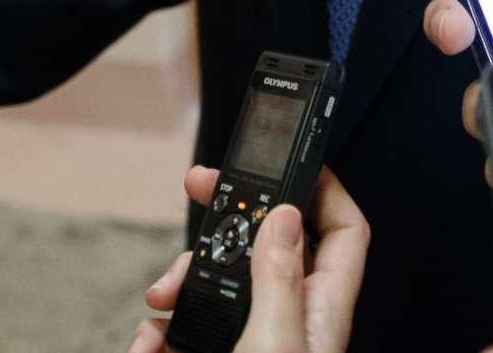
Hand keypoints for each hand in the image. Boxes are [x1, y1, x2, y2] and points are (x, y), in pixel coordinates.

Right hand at [128, 166, 368, 352]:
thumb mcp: (273, 342)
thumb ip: (278, 280)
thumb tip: (283, 216)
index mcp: (320, 311)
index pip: (343, 232)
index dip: (326, 188)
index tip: (294, 158)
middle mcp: (290, 319)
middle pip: (267, 243)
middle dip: (229, 216)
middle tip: (198, 187)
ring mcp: (253, 337)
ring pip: (218, 283)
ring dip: (180, 281)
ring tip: (160, 295)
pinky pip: (186, 328)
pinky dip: (160, 332)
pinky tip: (149, 342)